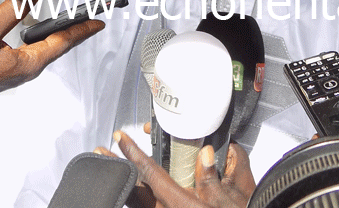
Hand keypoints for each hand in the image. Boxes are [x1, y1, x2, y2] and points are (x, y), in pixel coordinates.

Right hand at [0, 0, 103, 144]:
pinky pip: (25, 51)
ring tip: (64, 20)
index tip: (99, 21)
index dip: (82, 28)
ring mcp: (12, 72)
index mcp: (28, 63)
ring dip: (52, 32)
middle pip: (55, 45)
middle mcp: (24, 70)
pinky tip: (28, 30)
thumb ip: (12, 8)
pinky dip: (33, 37)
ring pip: (39, 48)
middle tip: (87, 16)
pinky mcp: (0, 71)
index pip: (63, 41)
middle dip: (72, 29)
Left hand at [95, 130, 254, 207]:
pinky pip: (149, 207)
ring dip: (127, 182)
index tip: (120, 138)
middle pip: (135, 191)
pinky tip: (140, 189)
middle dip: (117, 169)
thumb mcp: (237, 199)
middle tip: (101, 152)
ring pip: (140, 203)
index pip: (151, 174)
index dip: (133, 154)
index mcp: (182, 205)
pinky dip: (140, 195)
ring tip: (115, 166)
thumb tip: (205, 155)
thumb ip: (216, 178)